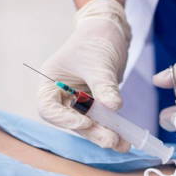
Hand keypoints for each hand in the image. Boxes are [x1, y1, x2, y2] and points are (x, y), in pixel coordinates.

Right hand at [37, 0, 130, 151]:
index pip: (49, 108)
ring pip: (89, 125)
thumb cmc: (95, 40)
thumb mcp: (99, 63)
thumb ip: (104, 86)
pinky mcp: (95, 105)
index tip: (87, 122)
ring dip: (105, 134)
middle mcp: (62, 96)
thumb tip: (114, 107)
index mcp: (50, 83)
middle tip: (111, 140)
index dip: (65, 120)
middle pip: (72, 121)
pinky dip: (114, 129)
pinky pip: (102, 121)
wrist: (109, 32)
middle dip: (93, 132)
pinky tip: (127, 139)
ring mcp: (79, 102)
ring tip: (124, 144)